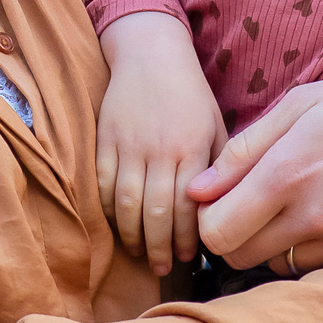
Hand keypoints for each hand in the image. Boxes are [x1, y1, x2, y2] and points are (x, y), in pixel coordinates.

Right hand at [94, 12, 227, 276]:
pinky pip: (102, 185)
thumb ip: (219, 166)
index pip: (187, 206)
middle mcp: (159, 148)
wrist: (151, 54)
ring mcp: (128, 145)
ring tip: (140, 254)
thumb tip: (220, 211)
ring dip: (132, 236)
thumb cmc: (190, 95)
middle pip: (155, 212)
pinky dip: (109, 211)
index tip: (190, 257)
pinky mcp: (104, 140)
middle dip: (158, 247)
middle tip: (163, 268)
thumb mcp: (215, 125)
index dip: (186, 238)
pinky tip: (120, 226)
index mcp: (192, 146)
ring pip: (125, 204)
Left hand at [186, 46, 322, 273]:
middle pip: (242, 258)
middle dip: (236, 237)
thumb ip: (243, 150)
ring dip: (278, 245)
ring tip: (299, 206)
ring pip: (282, 267)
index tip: (222, 203)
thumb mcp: (299, 103)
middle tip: (254, 207)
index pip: (215, 233)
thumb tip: (196, 191)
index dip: (209, 220)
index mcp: (288, 172)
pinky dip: (316, 250)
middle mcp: (316, 214)